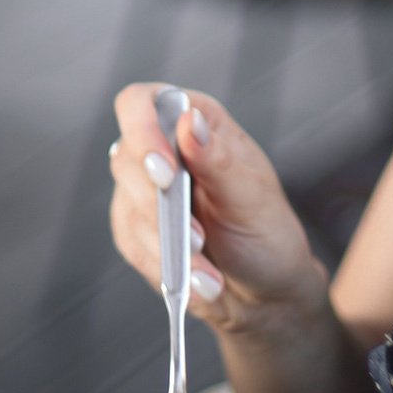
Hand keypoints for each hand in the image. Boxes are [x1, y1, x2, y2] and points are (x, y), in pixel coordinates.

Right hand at [108, 85, 323, 335]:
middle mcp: (165, 150)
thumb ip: (217, 159)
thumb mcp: (251, 196)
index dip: (141, 131)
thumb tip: (189, 119)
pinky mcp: (136, 228)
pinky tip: (197, 280)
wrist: (262, 290)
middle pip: (126, 160)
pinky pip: (132, 244)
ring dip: (168, 246)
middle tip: (198, 238)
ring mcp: (145, 190)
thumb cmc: (266, 232)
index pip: (141, 103)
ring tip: (209, 273)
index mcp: (197, 123)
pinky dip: (165, 266)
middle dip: (160, 208)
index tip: (164, 174)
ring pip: (128, 208)